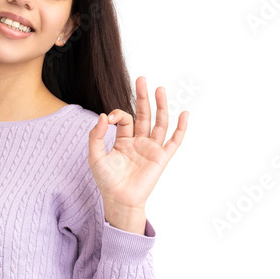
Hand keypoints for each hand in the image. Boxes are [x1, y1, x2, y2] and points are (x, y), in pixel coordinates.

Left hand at [88, 77, 188, 216]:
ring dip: (161, 106)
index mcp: (124, 140)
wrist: (119, 200)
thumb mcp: (95, 156)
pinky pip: (174, 141)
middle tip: (141, 78)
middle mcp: (139, 141)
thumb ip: (96, 135)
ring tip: (160, 89)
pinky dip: (181, 128)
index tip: (109, 119)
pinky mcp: (161, 158)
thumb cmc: (106, 181)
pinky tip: (184, 114)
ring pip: (159, 123)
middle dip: (143, 97)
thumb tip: (103, 116)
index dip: (117, 114)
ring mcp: (151, 149)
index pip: (125, 118)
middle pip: (144, 114)